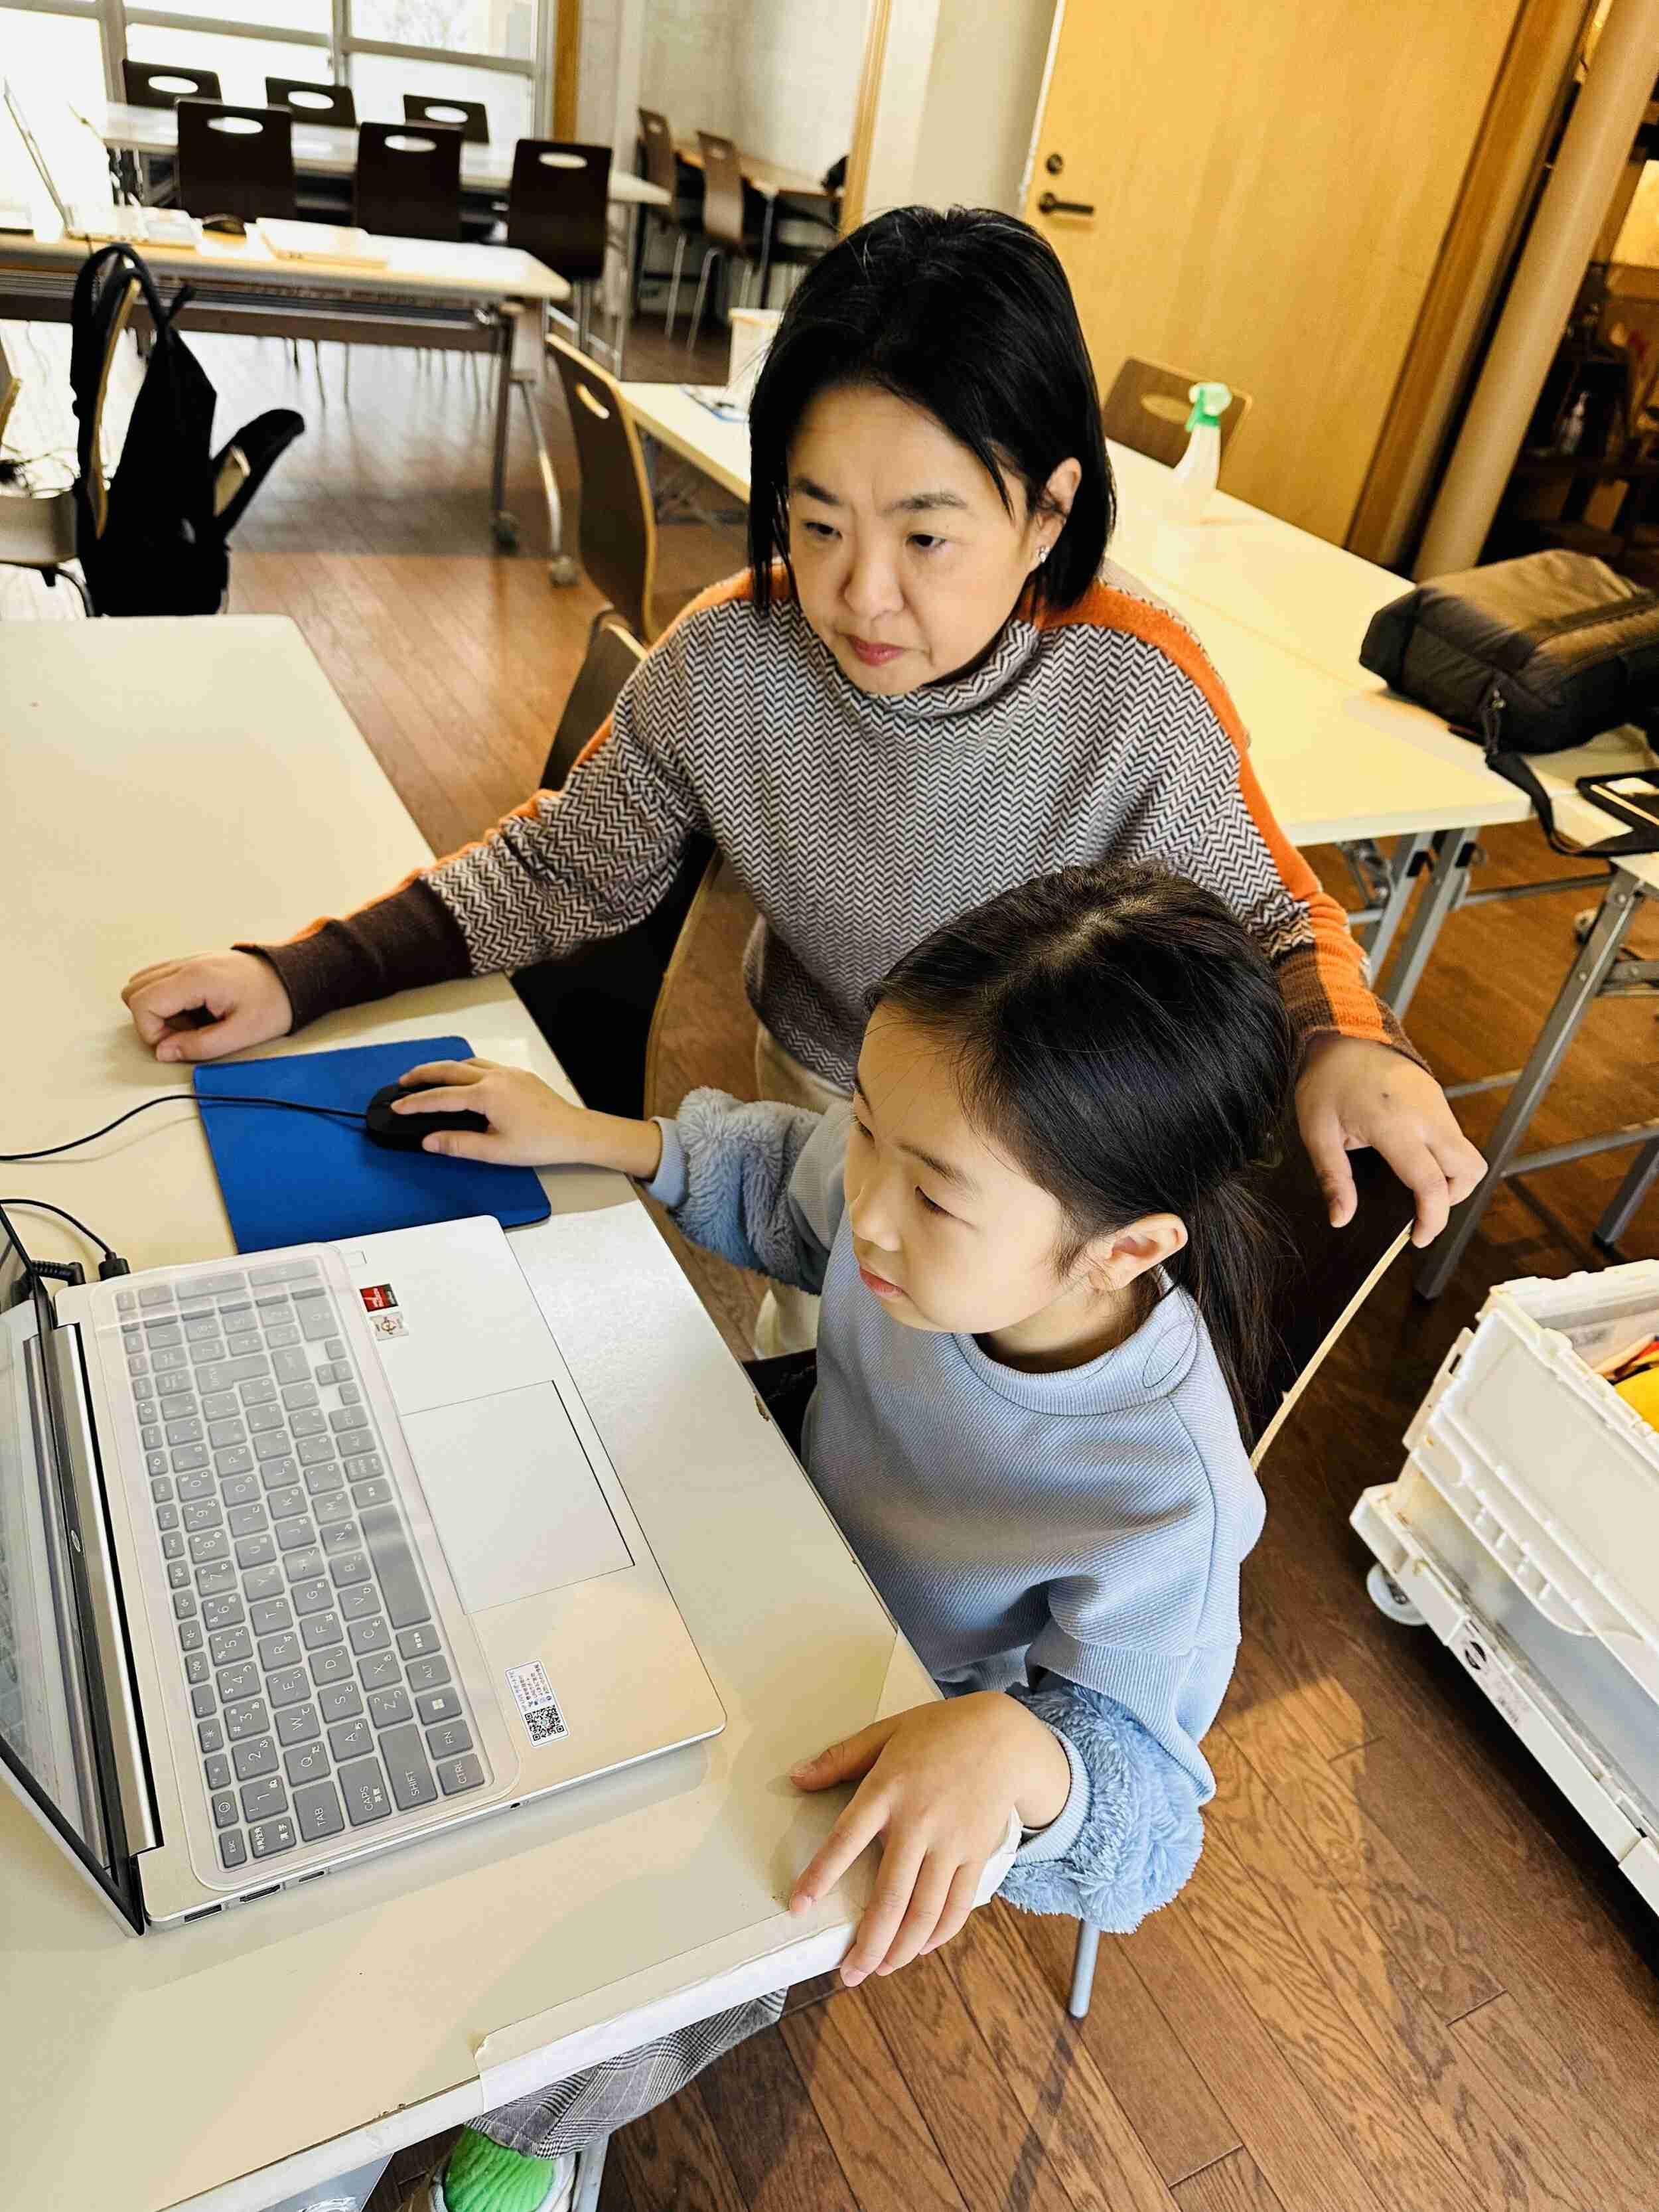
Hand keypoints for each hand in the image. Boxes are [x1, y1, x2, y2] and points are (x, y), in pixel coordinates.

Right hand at [122, 951, 293, 1063]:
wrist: (295, 977)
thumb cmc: (274, 1002)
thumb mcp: (242, 1034)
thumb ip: (199, 1046)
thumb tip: (163, 1052)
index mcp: (195, 979)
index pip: (142, 1003)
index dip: (152, 1031)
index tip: (179, 1043)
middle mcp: (186, 964)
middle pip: (134, 991)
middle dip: (150, 1021)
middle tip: (184, 1033)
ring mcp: (187, 961)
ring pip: (142, 983)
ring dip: (157, 1009)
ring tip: (191, 1021)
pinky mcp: (193, 964)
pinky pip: (160, 979)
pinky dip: (167, 998)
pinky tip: (193, 1010)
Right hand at [391, 1058, 663, 1176]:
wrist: (576, 1133)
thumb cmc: (540, 1143)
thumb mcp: (494, 1151)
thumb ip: (458, 1144)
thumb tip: (428, 1140)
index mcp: (486, 1095)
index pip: (440, 1097)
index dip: (415, 1103)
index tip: (396, 1107)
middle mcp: (495, 1077)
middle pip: (449, 1070)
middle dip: (423, 1075)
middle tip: (403, 1082)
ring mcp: (509, 1073)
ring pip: (467, 1064)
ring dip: (445, 1069)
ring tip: (428, 1078)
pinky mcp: (519, 1075)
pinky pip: (485, 1066)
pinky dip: (466, 1069)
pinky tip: (463, 1080)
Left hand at [787, 1693, 1069, 1984]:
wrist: (1003, 1735)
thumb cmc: (938, 1731)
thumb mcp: (885, 1733)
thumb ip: (839, 1758)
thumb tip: (795, 1777)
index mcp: (888, 1790)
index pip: (845, 1840)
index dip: (820, 1876)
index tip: (798, 1907)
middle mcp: (919, 1822)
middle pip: (890, 1896)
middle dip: (867, 1943)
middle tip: (847, 1974)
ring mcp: (951, 1843)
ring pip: (925, 1911)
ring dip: (900, 1949)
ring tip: (879, 1970)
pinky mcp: (977, 1855)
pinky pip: (958, 1904)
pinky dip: (938, 1934)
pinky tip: (920, 1948)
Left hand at [1296, 1035, 1485, 1246]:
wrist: (1346, 1032)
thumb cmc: (1328, 1080)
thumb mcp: (1317, 1131)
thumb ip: (1332, 1177)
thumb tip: (1341, 1218)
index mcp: (1395, 1127)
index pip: (1431, 1184)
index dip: (1432, 1220)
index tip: (1418, 1238)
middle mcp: (1427, 1116)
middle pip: (1469, 1172)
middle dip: (1451, 1201)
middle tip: (1420, 1212)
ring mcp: (1438, 1106)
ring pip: (1468, 1155)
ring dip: (1451, 1179)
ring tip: (1416, 1188)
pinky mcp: (1439, 1099)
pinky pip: (1455, 1138)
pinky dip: (1444, 1158)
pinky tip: (1412, 1160)